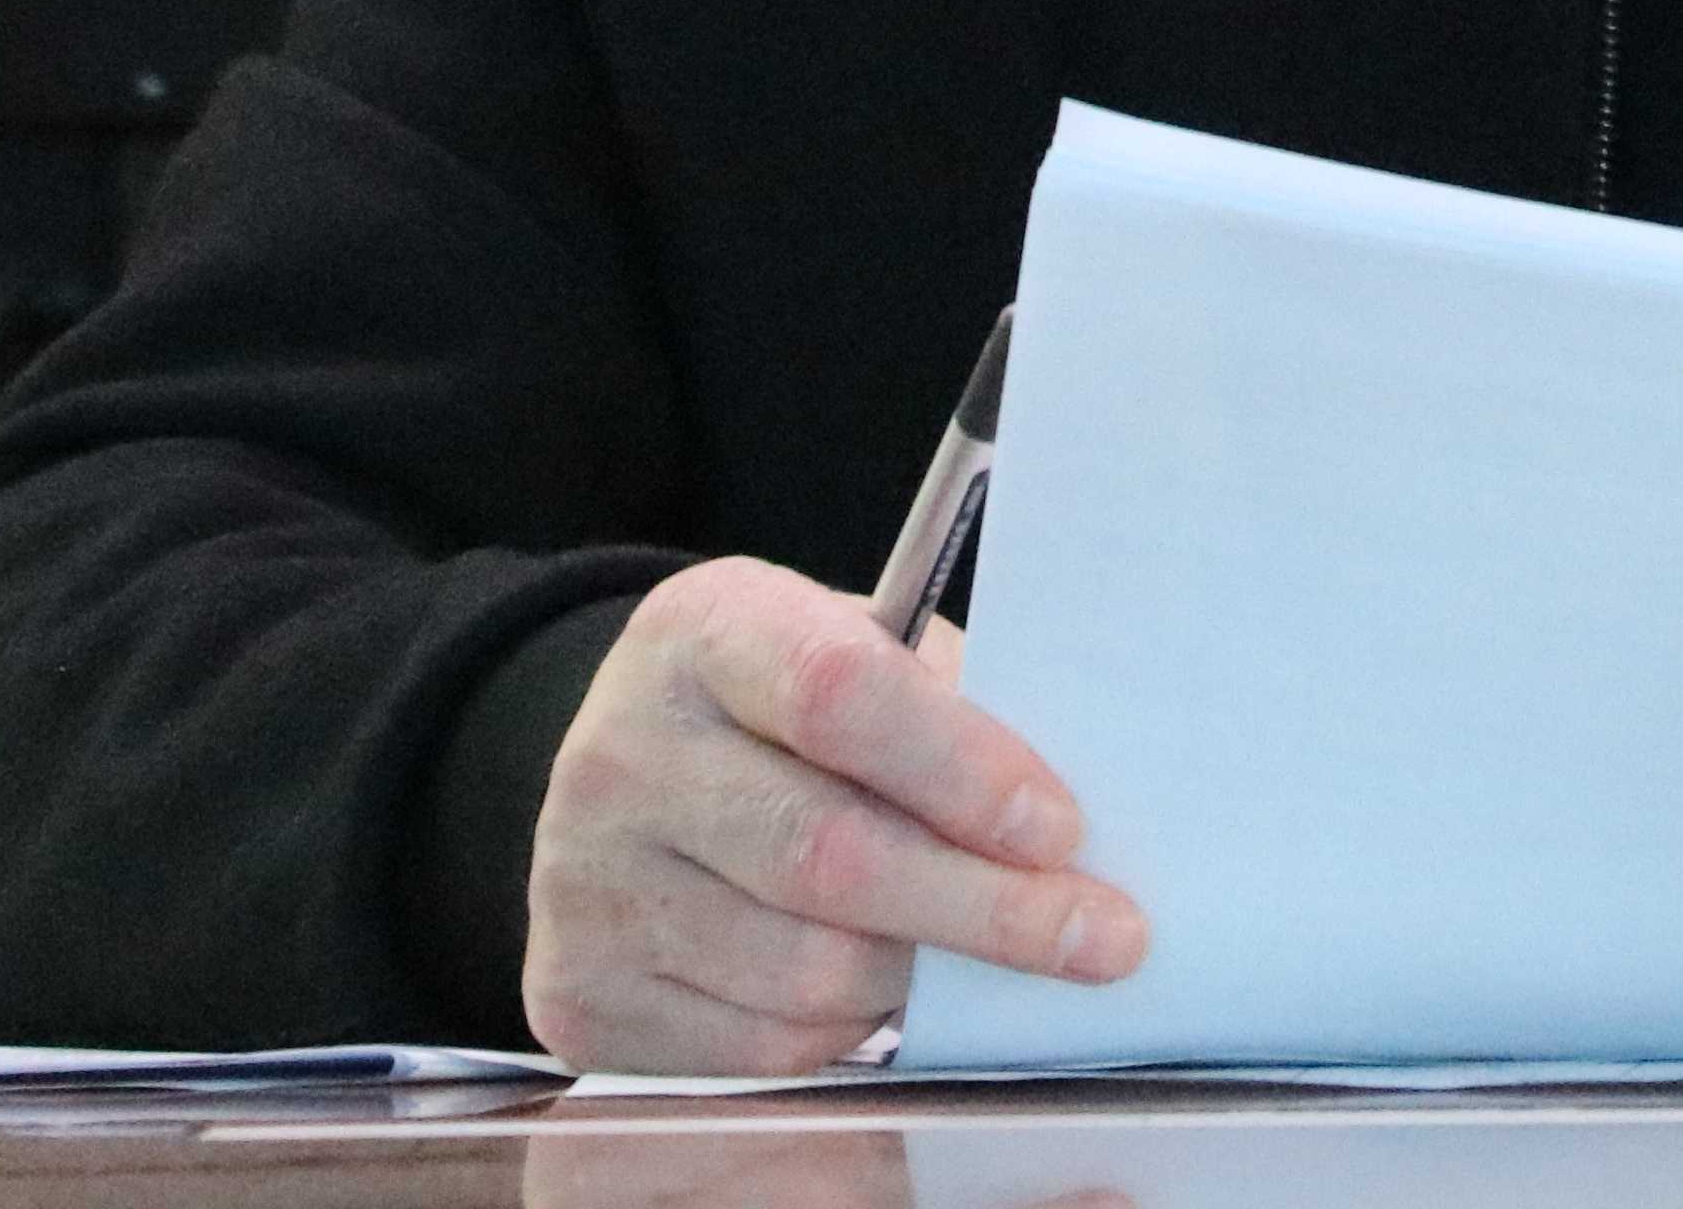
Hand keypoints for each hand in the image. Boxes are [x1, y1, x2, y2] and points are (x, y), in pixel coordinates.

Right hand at [519, 558, 1147, 1073]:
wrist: (622, 768)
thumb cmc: (776, 706)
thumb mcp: (848, 646)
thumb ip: (944, 711)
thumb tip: (1066, 832)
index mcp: (703, 634)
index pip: (838, 693)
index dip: (963, 767)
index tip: (1062, 829)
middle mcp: (622, 754)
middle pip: (827, 856)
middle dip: (988, 909)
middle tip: (1101, 938)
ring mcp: (588, 882)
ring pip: (805, 971)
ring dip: (925, 982)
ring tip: (985, 959)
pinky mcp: (581, 992)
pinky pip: (761, 1048)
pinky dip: (851, 1032)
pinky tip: (882, 991)